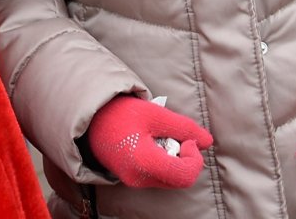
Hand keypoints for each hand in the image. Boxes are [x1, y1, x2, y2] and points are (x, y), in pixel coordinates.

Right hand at [86, 95, 212, 188]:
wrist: (88, 119)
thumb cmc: (120, 113)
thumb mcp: (155, 114)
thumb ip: (183, 127)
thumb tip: (207, 141)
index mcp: (144, 162)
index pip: (184, 175)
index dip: (194, 158)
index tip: (187, 139)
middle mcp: (139, 178)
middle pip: (179, 179)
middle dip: (184, 158)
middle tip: (175, 136)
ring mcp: (134, 181)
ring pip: (169, 178)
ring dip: (174, 159)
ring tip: (160, 137)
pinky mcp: (131, 179)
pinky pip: (158, 176)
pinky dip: (163, 161)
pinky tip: (152, 144)